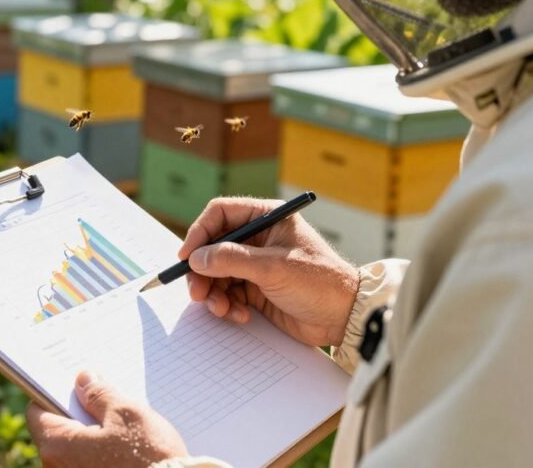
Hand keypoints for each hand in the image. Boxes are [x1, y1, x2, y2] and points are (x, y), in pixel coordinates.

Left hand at [26, 371, 187, 467]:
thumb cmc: (148, 458)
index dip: (54, 393)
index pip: (37, 412)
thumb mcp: (126, 414)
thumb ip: (100, 394)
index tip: (74, 384)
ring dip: (93, 434)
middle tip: (104, 397)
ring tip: (121, 422)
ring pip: (75, 449)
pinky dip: (102, 453)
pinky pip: (88, 464)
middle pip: (58, 431)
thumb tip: (83, 381)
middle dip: (79, 412)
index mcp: (57, 446)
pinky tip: (126, 445)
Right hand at [178, 197, 359, 346]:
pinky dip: (227, 305)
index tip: (187, 256)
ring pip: (217, 273)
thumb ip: (232, 260)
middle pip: (213, 247)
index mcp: (267, 218)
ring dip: (213, 292)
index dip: (199, 233)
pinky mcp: (256, 289)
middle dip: (202, 270)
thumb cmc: (320, 282)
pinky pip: (227, 293)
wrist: (345, 318)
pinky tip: (239, 315)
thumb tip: (196, 258)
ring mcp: (256, 264)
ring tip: (221, 309)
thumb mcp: (274, 267)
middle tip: (196, 292)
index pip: (221, 214)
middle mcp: (259, 238)